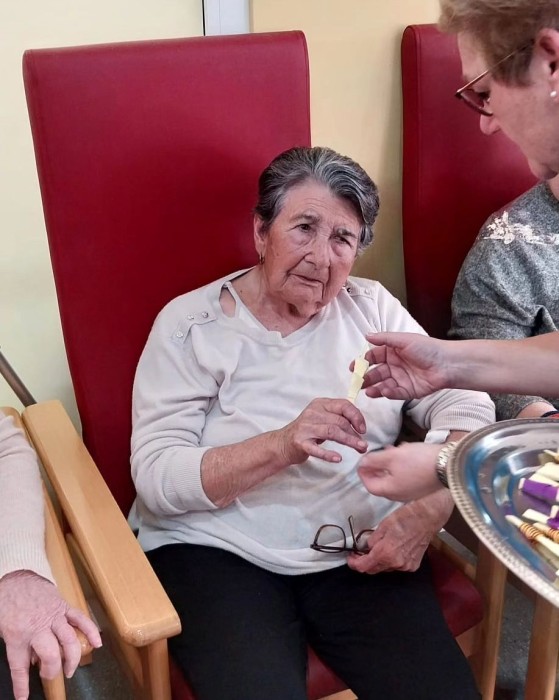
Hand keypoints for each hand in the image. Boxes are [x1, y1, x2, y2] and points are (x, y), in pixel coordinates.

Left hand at [0, 570, 101, 699]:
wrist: (16, 579)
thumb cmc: (8, 604)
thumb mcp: (6, 631)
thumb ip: (20, 649)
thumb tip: (34, 662)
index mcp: (18, 635)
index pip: (19, 667)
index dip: (21, 686)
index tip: (24, 697)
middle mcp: (38, 627)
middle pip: (51, 654)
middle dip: (53, 669)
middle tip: (53, 676)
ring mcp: (53, 616)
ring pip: (68, 640)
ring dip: (72, 657)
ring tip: (71, 669)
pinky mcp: (63, 607)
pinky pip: (80, 619)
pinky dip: (90, 631)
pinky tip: (97, 643)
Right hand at [276, 398, 367, 463]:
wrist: (282, 443)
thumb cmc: (307, 431)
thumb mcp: (322, 418)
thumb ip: (339, 418)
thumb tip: (361, 427)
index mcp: (320, 404)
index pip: (343, 405)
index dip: (357, 416)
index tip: (363, 429)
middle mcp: (312, 413)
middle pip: (339, 421)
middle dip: (355, 434)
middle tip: (363, 445)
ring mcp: (305, 428)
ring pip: (332, 432)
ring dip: (349, 441)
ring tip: (360, 448)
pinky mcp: (300, 443)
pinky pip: (316, 449)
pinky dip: (328, 454)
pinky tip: (338, 458)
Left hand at [347, 490, 452, 573]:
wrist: (427, 518)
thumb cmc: (404, 518)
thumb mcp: (382, 526)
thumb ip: (372, 540)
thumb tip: (367, 548)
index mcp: (385, 553)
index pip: (364, 566)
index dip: (354, 563)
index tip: (350, 557)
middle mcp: (396, 564)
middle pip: (374, 570)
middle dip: (365, 562)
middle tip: (360, 553)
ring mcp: (406, 566)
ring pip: (386, 568)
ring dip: (379, 561)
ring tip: (377, 549)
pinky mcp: (413, 566)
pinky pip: (397, 566)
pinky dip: (391, 561)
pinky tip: (392, 550)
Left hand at [358, 443, 442, 501]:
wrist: (449, 465)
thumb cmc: (418, 460)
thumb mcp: (392, 456)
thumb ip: (374, 460)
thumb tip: (362, 464)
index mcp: (390, 491)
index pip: (369, 485)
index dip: (363, 473)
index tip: (362, 460)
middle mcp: (400, 496)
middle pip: (382, 483)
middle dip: (377, 466)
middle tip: (377, 453)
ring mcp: (412, 493)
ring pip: (394, 478)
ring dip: (390, 464)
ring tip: (392, 449)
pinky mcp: (422, 487)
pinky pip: (405, 477)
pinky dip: (401, 466)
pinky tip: (406, 453)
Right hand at [362, 332, 451, 399]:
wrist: (447, 364)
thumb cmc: (427, 348)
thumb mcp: (404, 340)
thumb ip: (384, 339)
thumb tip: (366, 335)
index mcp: (393, 352)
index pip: (374, 357)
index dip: (363, 362)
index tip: (354, 367)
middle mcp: (395, 366)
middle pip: (376, 373)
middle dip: (366, 378)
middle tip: (357, 382)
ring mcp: (401, 379)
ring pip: (383, 385)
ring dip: (374, 388)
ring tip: (367, 391)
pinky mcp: (408, 391)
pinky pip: (395, 393)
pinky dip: (388, 393)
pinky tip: (383, 392)